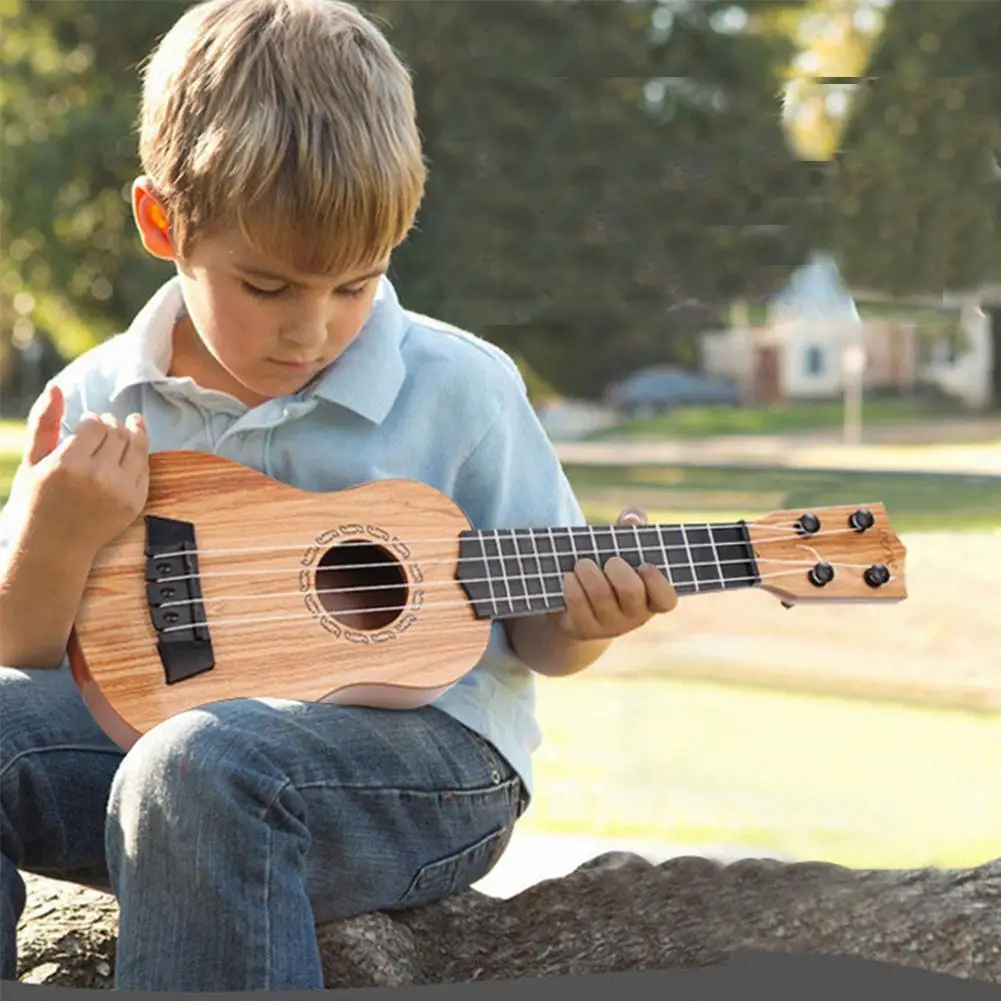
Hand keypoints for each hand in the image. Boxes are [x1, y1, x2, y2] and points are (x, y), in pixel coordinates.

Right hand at [12, 383, 149, 555]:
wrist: (53, 548)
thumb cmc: (36, 501)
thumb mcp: (32, 460)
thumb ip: (43, 422)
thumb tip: (56, 387)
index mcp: (68, 465)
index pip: (95, 425)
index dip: (93, 420)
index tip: (87, 424)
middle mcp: (97, 477)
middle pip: (118, 433)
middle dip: (112, 425)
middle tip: (106, 425)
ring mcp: (120, 492)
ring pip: (137, 448)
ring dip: (133, 433)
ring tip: (128, 427)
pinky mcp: (135, 503)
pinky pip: (144, 469)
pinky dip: (138, 457)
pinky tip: (130, 452)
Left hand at [555, 507, 677, 640]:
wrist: (575, 606)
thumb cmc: (608, 570)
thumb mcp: (623, 549)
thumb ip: (632, 527)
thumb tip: (631, 519)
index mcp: (651, 599)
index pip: (666, 600)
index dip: (657, 582)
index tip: (644, 564)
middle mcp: (634, 617)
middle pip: (631, 592)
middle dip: (617, 569)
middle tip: (609, 560)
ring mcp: (609, 626)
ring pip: (601, 595)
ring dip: (589, 571)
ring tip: (583, 563)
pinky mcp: (584, 629)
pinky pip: (578, 603)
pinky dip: (572, 584)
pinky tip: (569, 576)